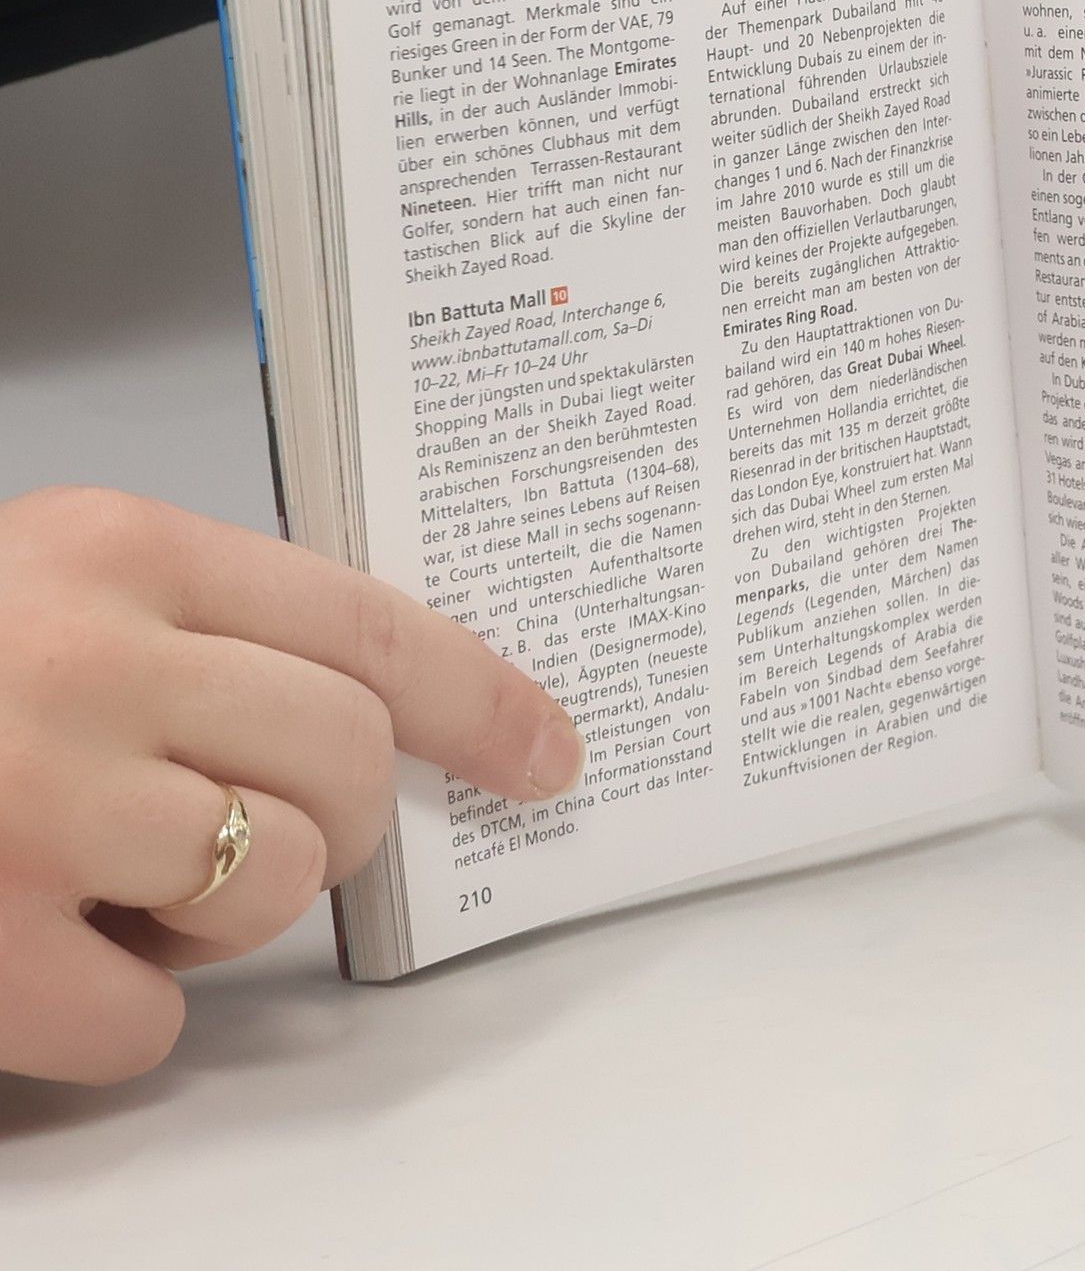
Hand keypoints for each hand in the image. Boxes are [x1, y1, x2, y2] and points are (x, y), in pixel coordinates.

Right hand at [0, 486, 582, 1083]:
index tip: (546, 755)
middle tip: (270, 826)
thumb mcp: (61, 584)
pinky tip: (48, 946)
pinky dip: (124, 1009)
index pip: (371, 627)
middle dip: (340, 820)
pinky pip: (152, 1022)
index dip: (486, 701)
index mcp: (120, 549)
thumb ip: (212, 625)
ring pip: (272, 890)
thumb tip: (386, 717)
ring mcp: (26, 805)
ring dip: (226, 909)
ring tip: (120, 871)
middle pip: (347, 765)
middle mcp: (84, 662)